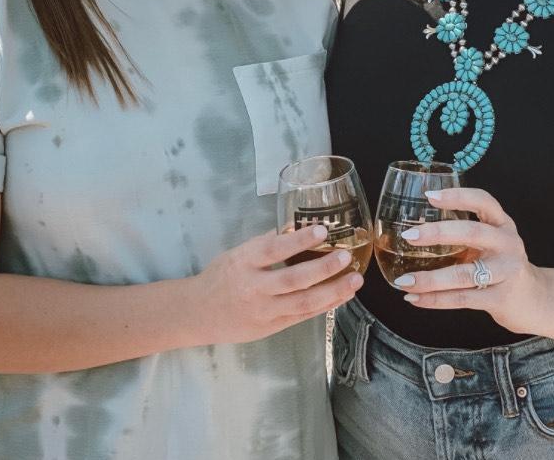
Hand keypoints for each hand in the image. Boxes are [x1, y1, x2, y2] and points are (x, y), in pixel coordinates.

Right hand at [193, 225, 362, 345]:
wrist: (198, 314)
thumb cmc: (221, 276)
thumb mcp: (238, 253)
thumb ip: (266, 243)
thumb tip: (295, 227)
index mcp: (244, 263)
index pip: (274, 250)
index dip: (299, 241)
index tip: (322, 231)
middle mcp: (255, 288)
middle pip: (294, 279)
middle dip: (324, 268)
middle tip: (347, 256)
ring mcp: (264, 311)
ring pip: (304, 303)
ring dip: (333, 291)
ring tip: (355, 280)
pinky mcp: (271, 327)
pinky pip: (303, 316)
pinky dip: (325, 306)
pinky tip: (341, 296)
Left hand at [394, 186, 542, 334]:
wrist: (535, 301)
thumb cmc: (501, 265)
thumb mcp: (490, 242)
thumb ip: (463, 234)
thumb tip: (415, 231)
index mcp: (502, 224)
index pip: (483, 201)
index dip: (457, 196)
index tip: (430, 197)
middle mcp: (507, 244)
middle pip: (472, 232)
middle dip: (437, 233)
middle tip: (409, 236)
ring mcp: (506, 272)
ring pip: (464, 274)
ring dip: (430, 278)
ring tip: (404, 280)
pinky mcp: (501, 299)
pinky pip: (462, 299)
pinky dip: (435, 299)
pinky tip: (415, 298)